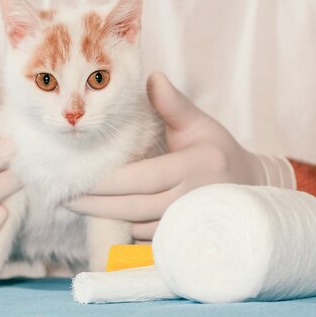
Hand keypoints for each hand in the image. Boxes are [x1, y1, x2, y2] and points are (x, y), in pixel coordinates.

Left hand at [68, 72, 294, 240]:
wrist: (249, 186)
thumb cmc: (218, 149)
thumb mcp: (199, 123)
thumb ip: (173, 104)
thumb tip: (152, 77)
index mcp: (194, 166)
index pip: (141, 179)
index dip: (108, 183)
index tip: (79, 180)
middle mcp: (193, 199)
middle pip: (134, 208)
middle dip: (96, 205)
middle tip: (65, 198)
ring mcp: (190, 224)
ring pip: (138, 228)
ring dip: (106, 220)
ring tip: (77, 207)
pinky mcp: (186, 238)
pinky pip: (148, 239)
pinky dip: (123, 231)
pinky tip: (104, 219)